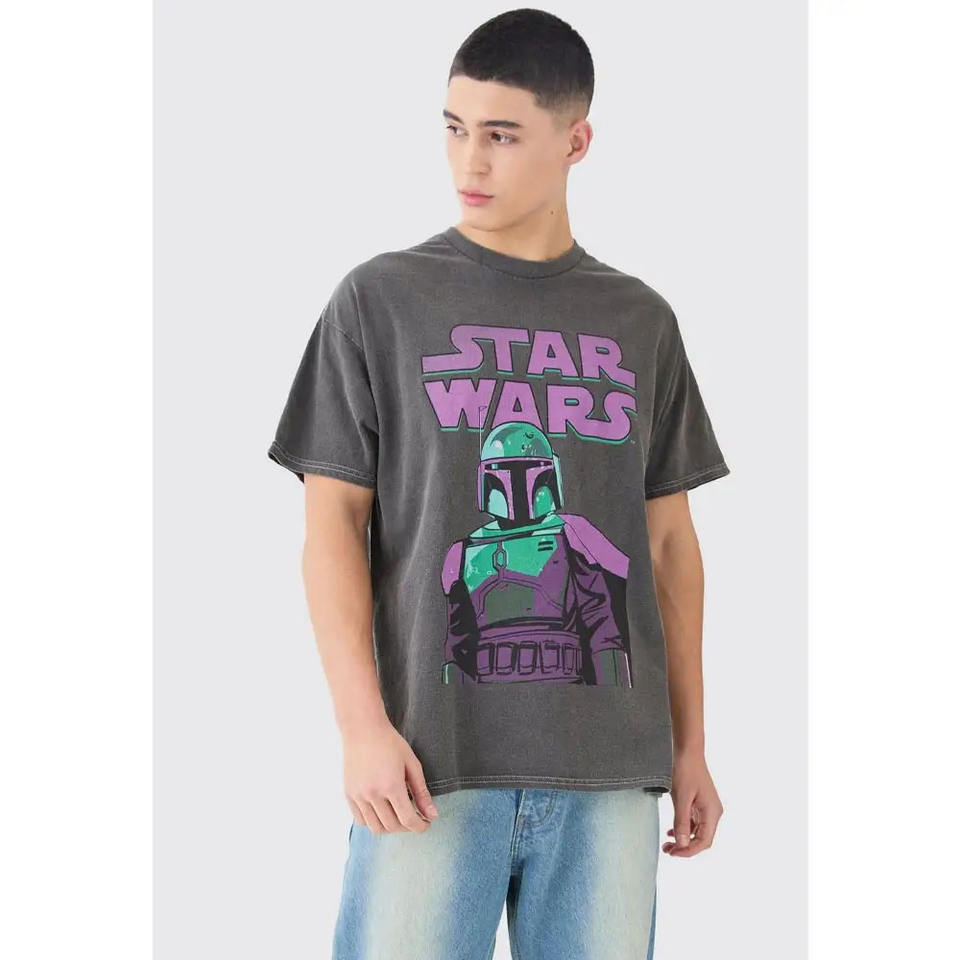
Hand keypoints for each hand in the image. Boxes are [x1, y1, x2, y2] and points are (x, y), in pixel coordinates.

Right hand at [342, 715, 438, 833]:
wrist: (362, 729)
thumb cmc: (390, 743)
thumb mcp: (412, 763)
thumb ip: (422, 792)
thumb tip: (432, 815)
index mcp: (391, 785)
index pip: (407, 820)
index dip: (420, 827)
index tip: (426, 824)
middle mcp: (373, 794)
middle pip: (392, 826)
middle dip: (407, 827)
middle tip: (415, 818)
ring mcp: (358, 796)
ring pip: (375, 828)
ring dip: (390, 828)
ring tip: (398, 817)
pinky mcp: (348, 794)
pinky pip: (361, 820)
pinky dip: (373, 822)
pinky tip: (382, 811)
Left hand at [663, 748, 722, 856]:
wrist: (687, 750)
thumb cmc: (685, 770)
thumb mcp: (681, 798)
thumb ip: (681, 822)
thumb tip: (682, 845)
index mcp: (712, 812)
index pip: (704, 841)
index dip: (688, 851)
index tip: (673, 853)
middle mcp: (713, 812)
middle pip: (702, 839)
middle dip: (685, 847)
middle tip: (667, 850)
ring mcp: (707, 808)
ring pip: (697, 832)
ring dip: (684, 839)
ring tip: (667, 844)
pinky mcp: (700, 803)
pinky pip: (694, 822)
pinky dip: (684, 829)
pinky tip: (672, 832)